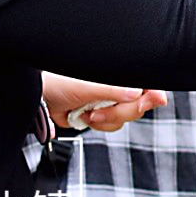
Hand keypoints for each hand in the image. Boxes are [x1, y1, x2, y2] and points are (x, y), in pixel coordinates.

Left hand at [41, 72, 169, 131]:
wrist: (39, 96)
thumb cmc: (58, 81)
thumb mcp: (89, 85)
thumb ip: (115, 90)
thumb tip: (138, 94)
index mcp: (118, 71)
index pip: (146, 81)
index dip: (153, 91)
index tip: (156, 99)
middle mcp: (118, 84)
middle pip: (139, 104)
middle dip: (120, 111)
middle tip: (100, 109)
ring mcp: (110, 99)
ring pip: (125, 117)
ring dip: (106, 118)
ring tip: (87, 111)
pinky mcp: (102, 113)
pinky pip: (112, 125)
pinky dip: (99, 124)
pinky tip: (85, 116)